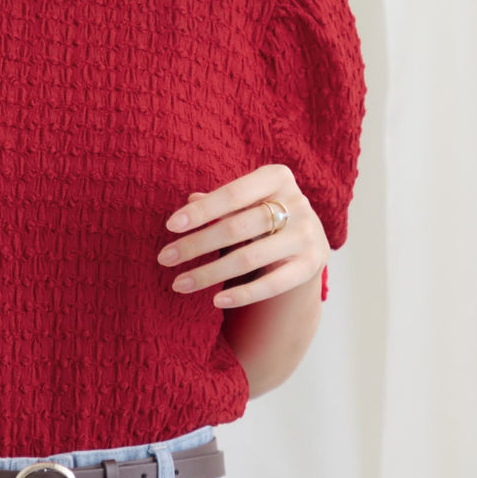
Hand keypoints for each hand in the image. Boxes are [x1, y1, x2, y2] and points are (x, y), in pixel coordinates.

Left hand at [156, 164, 325, 307]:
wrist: (308, 238)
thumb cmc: (264, 213)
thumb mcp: (246, 200)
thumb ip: (220, 201)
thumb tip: (190, 200)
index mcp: (278, 177)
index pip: (232, 194)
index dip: (201, 211)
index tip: (170, 226)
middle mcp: (298, 203)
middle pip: (236, 228)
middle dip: (196, 244)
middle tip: (165, 258)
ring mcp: (307, 236)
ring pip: (249, 258)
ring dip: (209, 273)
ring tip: (179, 283)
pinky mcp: (311, 266)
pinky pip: (272, 285)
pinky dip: (242, 294)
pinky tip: (215, 300)